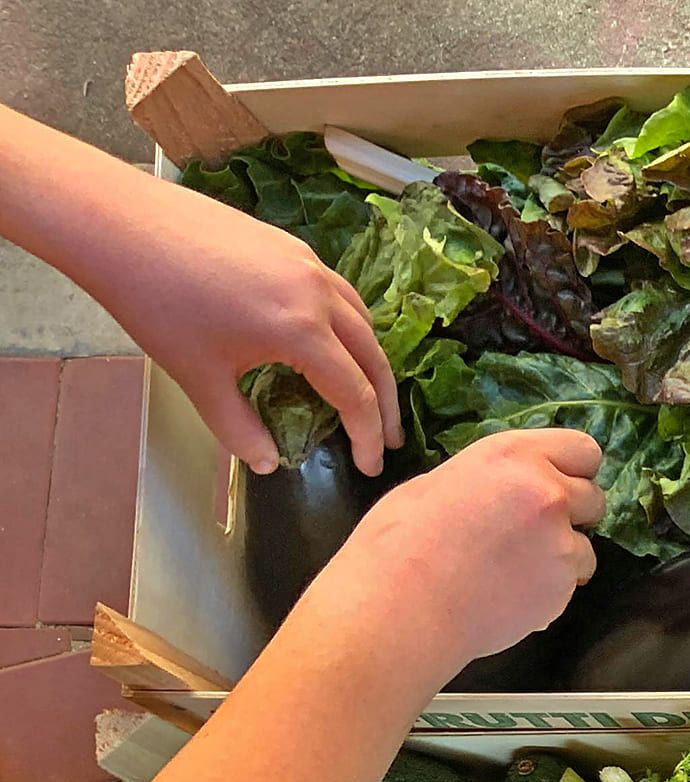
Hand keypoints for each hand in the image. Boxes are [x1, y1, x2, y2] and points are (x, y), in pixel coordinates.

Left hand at [0, 111, 402, 477]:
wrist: (119, 225)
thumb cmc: (155, 302)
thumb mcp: (198, 378)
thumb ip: (239, 428)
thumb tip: (267, 462)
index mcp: (301, 330)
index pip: (355, 394)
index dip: (366, 436)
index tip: (369, 465)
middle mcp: (317, 293)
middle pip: (373, 356)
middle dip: (384, 403)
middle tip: (386, 437)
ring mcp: (306, 262)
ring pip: (362, 319)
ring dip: (371, 360)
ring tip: (366, 390)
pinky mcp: (289, 245)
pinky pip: (338, 292)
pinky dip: (349, 325)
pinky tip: (330, 340)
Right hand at [305, 431, 605, 685]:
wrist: (403, 604)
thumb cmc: (402, 542)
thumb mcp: (440, 484)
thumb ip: (490, 481)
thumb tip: (502, 488)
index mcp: (513, 455)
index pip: (583, 449)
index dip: (574, 471)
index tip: (557, 486)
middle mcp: (546, 492)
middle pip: (595, 498)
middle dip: (572, 515)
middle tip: (533, 532)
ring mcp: (559, 541)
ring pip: (587, 548)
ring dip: (562, 559)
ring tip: (515, 570)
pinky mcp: (562, 586)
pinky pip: (570, 585)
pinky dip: (549, 591)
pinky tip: (509, 594)